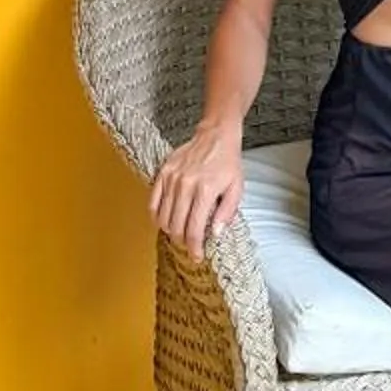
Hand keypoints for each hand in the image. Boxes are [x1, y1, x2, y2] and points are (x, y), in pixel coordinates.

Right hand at [148, 122, 243, 259]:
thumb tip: (215, 234)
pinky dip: (157, 217)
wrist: (216, 135)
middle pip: (176, 227)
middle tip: (190, 245)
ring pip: (163, 218)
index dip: (195, 248)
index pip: (195, 229)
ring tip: (180, 232)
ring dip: (171, 231)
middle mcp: (186, 185)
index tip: (197, 256)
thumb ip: (227, 213)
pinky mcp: (163, 173)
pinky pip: (153, 203)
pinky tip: (166, 220)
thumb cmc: (227, 162)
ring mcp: (172, 179)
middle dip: (183, 242)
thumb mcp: (237, 187)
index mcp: (206, 190)